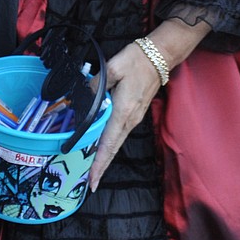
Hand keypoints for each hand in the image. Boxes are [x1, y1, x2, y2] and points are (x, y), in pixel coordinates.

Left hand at [88, 16, 210, 192]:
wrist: (159, 56)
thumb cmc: (136, 60)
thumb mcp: (112, 68)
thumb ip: (95, 85)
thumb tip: (81, 99)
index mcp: (123, 111)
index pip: (108, 143)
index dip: (99, 164)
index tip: (92, 181)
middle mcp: (129, 119)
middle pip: (112, 149)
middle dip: (100, 167)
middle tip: (89, 184)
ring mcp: (134, 117)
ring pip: (116, 143)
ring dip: (104, 157)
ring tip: (91, 169)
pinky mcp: (134, 113)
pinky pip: (119, 134)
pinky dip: (109, 145)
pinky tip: (100, 146)